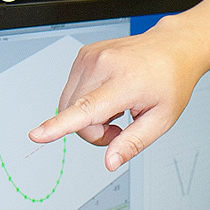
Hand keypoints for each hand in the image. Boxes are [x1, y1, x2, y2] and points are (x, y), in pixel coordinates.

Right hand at [27, 26, 194, 169]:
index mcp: (125, 81)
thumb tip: (110, 162)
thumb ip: (133, 143)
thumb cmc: (170, 81)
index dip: (60, 126)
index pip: (87, 109)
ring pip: (69, 104)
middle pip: (75, 115)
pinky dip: (86, 100)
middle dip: (93, 131)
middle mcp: (103, 64)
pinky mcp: (84, 54)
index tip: (37, 134)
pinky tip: (108, 93)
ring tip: (117, 107)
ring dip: (88, 116)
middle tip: (120, 126)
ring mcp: (90, 56)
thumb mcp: (162, 119)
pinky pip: (72, 91)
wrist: (172, 48)